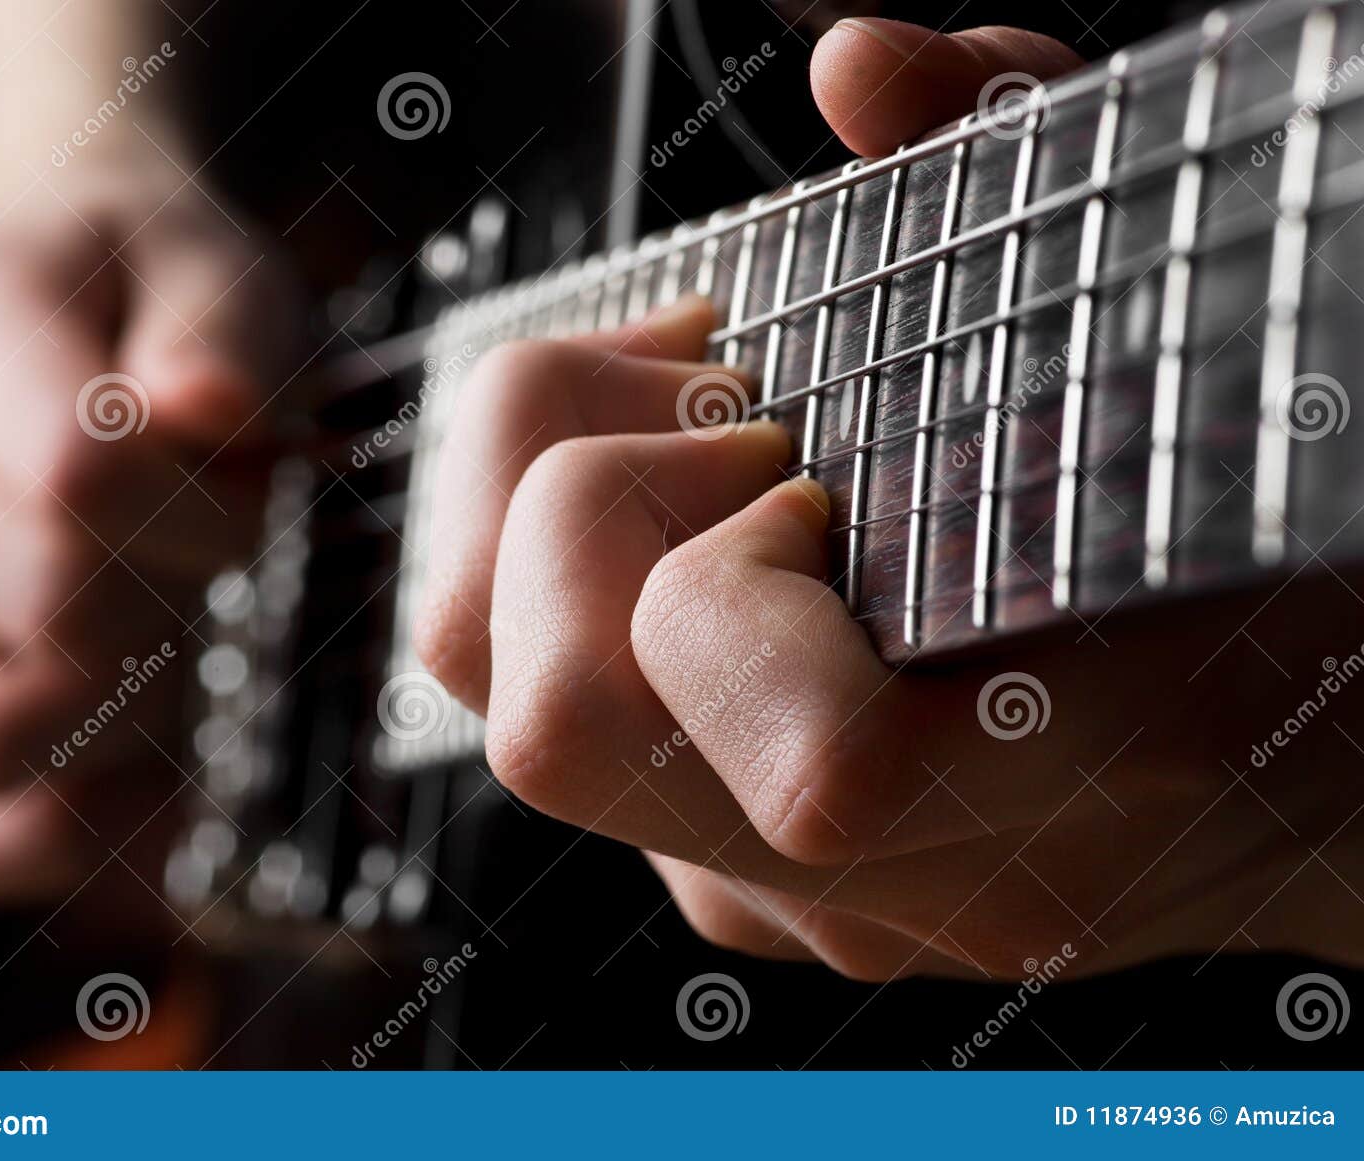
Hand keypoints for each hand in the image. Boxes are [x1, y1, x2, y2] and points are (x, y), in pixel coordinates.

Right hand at [0, 158, 296, 920]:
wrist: (63, 297)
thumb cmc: (156, 295)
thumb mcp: (224, 273)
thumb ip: (226, 335)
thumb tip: (201, 408)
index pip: (77, 480)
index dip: (207, 518)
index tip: (252, 506)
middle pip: (42, 614)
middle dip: (175, 607)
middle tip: (208, 573)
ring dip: (120, 722)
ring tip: (161, 651)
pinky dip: (55, 838)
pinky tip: (144, 778)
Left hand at [414, 19, 1363, 979]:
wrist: (1299, 799)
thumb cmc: (1281, 585)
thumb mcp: (1211, 347)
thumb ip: (1039, 171)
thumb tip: (861, 69)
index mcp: (1039, 805)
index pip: (811, 764)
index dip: (757, 576)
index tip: (824, 477)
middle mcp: (866, 892)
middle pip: (552, 722)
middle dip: (589, 502)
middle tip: (736, 422)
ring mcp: (768, 893)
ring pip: (509, 709)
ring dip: (543, 522)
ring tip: (693, 439)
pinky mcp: (718, 871)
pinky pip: (557, 706)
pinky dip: (575, 572)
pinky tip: (705, 519)